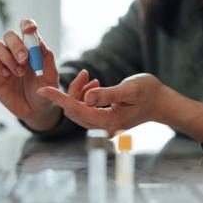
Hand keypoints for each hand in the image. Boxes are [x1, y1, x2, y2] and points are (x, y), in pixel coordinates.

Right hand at [0, 19, 99, 130]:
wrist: (36, 109)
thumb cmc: (44, 88)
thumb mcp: (51, 74)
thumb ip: (46, 57)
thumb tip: (38, 41)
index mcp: (31, 47)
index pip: (25, 27)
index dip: (26, 24)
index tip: (29, 29)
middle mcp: (15, 50)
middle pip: (9, 35)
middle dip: (16, 45)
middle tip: (24, 60)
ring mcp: (2, 60)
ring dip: (7, 57)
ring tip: (18, 72)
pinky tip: (6, 74)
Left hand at [36, 73, 166, 133]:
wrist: (160, 102)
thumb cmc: (149, 93)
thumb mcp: (130, 89)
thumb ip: (108, 94)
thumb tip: (87, 98)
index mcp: (109, 121)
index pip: (76, 110)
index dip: (58, 98)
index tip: (42, 90)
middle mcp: (103, 128)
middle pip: (74, 111)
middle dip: (72, 92)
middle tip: (85, 74)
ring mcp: (102, 126)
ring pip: (78, 109)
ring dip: (79, 93)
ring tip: (93, 80)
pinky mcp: (102, 121)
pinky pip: (84, 109)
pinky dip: (84, 96)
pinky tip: (95, 85)